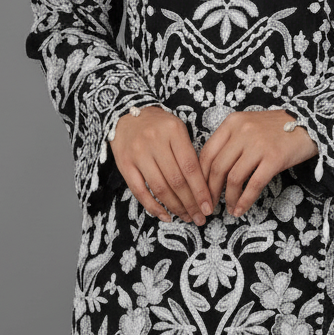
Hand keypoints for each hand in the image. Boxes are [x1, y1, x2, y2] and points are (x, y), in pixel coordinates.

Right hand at [109, 107, 212, 225]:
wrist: (126, 116)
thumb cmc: (159, 126)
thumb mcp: (177, 130)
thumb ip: (189, 153)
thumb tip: (203, 187)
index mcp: (174, 131)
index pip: (191, 167)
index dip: (201, 190)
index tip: (209, 207)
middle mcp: (155, 141)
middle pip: (176, 180)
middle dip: (191, 203)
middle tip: (200, 218)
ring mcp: (138, 153)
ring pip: (160, 188)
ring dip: (175, 207)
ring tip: (186, 218)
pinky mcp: (124, 164)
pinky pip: (140, 191)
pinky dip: (153, 207)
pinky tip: (165, 216)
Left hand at [198, 110, 318, 218]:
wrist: (307, 123)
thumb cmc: (275, 128)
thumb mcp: (248, 125)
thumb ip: (230, 141)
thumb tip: (212, 171)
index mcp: (232, 123)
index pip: (207, 153)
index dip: (201, 176)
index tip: (200, 191)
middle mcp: (242, 131)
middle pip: (217, 167)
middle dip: (211, 191)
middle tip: (211, 205)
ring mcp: (258, 145)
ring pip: (234, 178)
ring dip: (229, 198)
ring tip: (230, 208)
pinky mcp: (274, 158)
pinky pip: (254, 185)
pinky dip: (245, 201)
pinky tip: (241, 209)